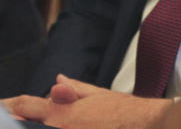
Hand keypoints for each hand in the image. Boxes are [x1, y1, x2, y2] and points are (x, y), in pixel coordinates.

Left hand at [3, 75, 172, 128]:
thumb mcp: (97, 94)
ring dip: (35, 123)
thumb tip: (56, 83)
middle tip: (13, 113)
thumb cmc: (123, 111)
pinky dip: (49, 127)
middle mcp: (58, 128)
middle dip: (19, 117)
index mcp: (61, 113)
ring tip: (29, 118)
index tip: (5, 104)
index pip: (26, 107)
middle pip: (26, 123)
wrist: (141, 124)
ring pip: (39, 128)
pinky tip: (51, 124)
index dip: (11, 105)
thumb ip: (73, 89)